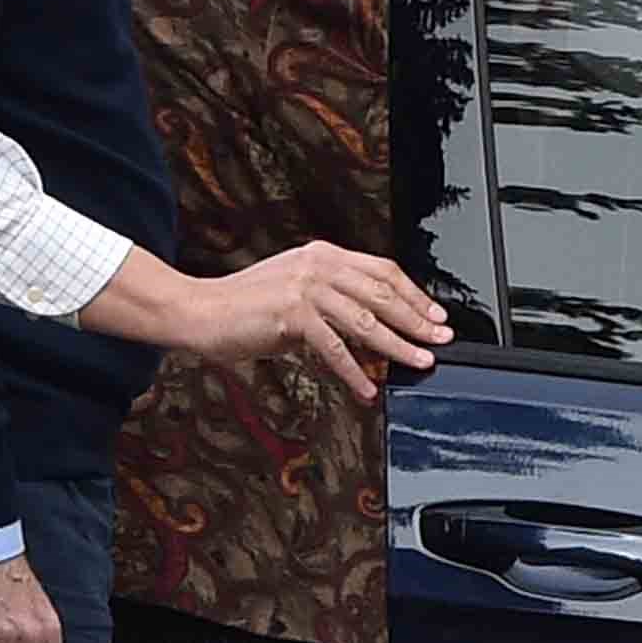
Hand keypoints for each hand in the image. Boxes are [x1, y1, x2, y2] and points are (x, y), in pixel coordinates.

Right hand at [129, 240, 449, 398]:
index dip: (413, 293)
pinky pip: (334, 348)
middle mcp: (317, 264)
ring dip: (397, 344)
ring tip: (418, 361)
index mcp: (322, 254)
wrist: (201, 310)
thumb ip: (330, 299)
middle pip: (381, 292)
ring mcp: (305, 287)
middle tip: (440, 339)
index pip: (382, 270)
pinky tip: (367, 388)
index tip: (434, 315)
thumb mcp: (295, 290)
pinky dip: (354, 371)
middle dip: (416, 318)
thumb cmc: (245, 305)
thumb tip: (369, 323)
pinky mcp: (291, 314)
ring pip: (365, 319)